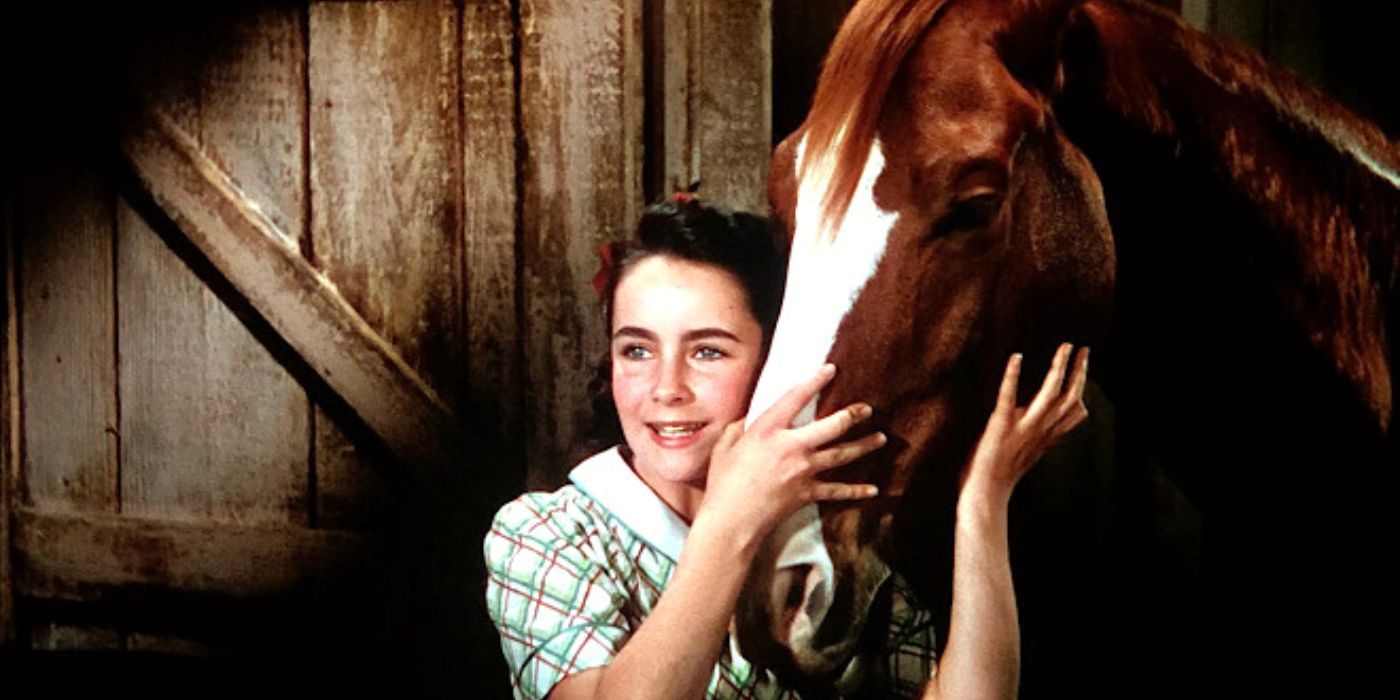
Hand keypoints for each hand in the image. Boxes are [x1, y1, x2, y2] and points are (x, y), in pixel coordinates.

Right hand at [700, 364, 885, 541]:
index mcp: (768, 430)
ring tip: (880, 438)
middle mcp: (791, 447)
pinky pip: (837, 490)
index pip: (795, 398)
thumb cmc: (723, 484)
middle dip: (852, 415)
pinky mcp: (808, 492)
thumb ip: (738, 430)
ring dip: (863, 445)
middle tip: (867, 408)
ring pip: (842, 454)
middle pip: (831, 426)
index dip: (815, 381)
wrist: (732, 520)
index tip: (830, 369)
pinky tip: (873, 490)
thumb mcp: (725, 448)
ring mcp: (803, 470)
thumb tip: (746, 422)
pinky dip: (856, 491)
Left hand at [963, 343, 1089, 501]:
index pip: (1075, 411)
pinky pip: (1009, 396)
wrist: (985, 496)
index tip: (1084, 365)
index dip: (1082, 387)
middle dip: (1079, 371)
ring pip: (1050, 394)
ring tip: (1066, 347)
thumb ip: (1040, 434)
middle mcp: (1040, 431)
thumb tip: (1044, 414)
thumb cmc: (1001, 476)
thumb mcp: (1028, 453)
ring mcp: (1022, 428)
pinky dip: (1013, 375)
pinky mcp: (1000, 425)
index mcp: (1046, 438)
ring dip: (1059, 368)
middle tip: (1084, 348)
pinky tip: (1016, 357)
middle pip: (1070, 398)